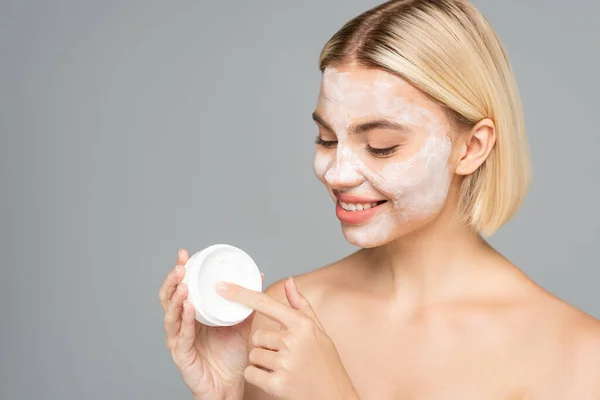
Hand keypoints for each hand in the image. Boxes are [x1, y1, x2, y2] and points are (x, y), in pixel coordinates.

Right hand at [158, 249, 264, 399]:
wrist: (232, 386)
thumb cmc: (231, 357)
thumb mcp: (241, 323)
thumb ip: (247, 302)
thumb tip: (258, 276)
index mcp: (192, 316)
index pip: (181, 288)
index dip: (180, 271)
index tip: (184, 254)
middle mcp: (181, 326)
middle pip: (169, 299)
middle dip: (173, 280)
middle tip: (182, 267)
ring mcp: (178, 341)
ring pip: (170, 316)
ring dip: (176, 298)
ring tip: (183, 284)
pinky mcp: (182, 356)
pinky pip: (181, 336)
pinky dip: (184, 320)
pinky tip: (189, 307)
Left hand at [215, 276, 358, 399]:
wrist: (335, 396)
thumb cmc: (326, 362)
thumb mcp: (318, 331)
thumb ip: (300, 305)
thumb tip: (289, 281)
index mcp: (302, 324)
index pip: (265, 304)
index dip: (241, 294)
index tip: (222, 286)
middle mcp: (293, 341)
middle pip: (257, 336)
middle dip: (266, 346)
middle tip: (286, 356)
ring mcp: (285, 363)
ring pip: (254, 355)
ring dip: (263, 363)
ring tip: (285, 368)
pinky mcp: (278, 384)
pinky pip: (251, 373)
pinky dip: (259, 377)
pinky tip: (277, 379)